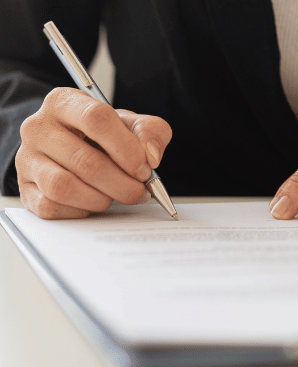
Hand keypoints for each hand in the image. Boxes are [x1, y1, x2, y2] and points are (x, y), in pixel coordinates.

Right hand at [16, 87, 171, 218]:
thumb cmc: (102, 136)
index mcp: (65, 102)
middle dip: (122, 184)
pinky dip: (80, 211)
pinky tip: (92, 202)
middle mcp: (39, 127)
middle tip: (139, 191)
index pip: (96, 119)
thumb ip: (150, 132)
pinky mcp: (25, 188)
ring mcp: (27, 158)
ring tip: (115, 196)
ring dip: (100, 199)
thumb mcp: (131, 125)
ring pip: (64, 187)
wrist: (72, 148)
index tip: (145, 168)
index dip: (127, 149)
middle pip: (85, 161)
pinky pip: (51, 207)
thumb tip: (151, 156)